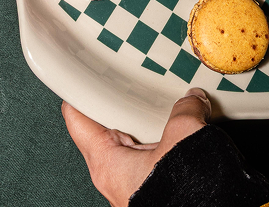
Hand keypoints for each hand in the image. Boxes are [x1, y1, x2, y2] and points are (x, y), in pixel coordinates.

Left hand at [62, 88, 210, 206]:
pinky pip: (147, 160)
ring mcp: (130, 186)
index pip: (76, 120)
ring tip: (157, 104)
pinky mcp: (149, 192)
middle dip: (117, 104)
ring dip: (142, 126)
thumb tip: (192, 100)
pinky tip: (175, 134)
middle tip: (126, 81)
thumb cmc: (184, 195)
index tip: (79, 73)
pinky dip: (158, 144)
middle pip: (103, 130)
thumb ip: (185, 109)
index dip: (77, 92)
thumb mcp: (185, 134)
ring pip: (128, 146)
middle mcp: (112, 177)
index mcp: (107, 163)